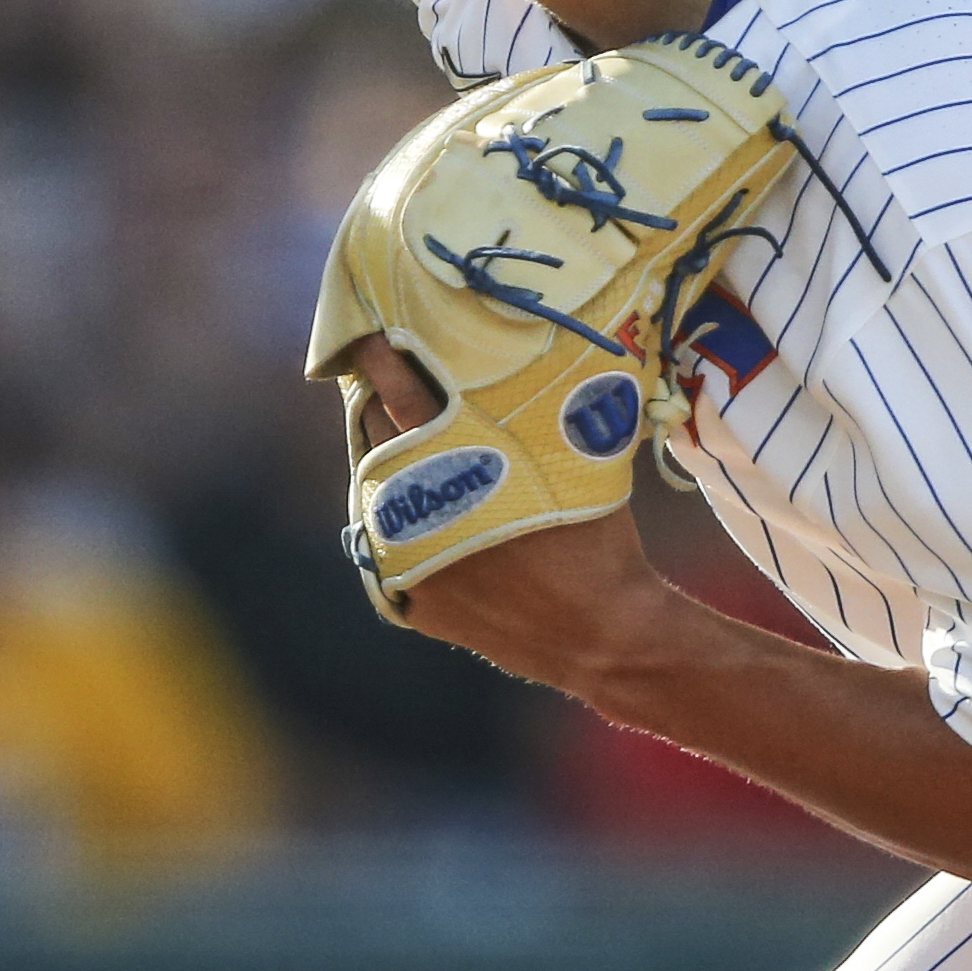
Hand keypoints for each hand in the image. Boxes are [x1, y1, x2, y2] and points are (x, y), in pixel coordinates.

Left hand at [343, 331, 676, 690]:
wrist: (600, 633)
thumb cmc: (595, 537)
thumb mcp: (568, 455)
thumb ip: (524, 412)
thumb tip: (504, 366)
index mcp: (452, 457)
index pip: (398, 389)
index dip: (382, 358)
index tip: (371, 337)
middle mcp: (411, 502)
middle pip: (375, 432)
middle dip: (380, 403)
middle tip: (390, 380)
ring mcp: (400, 551)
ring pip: (374, 486)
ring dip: (388, 462)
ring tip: (414, 448)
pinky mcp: (402, 593)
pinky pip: (385, 540)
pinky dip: (402, 520)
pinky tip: (430, 512)